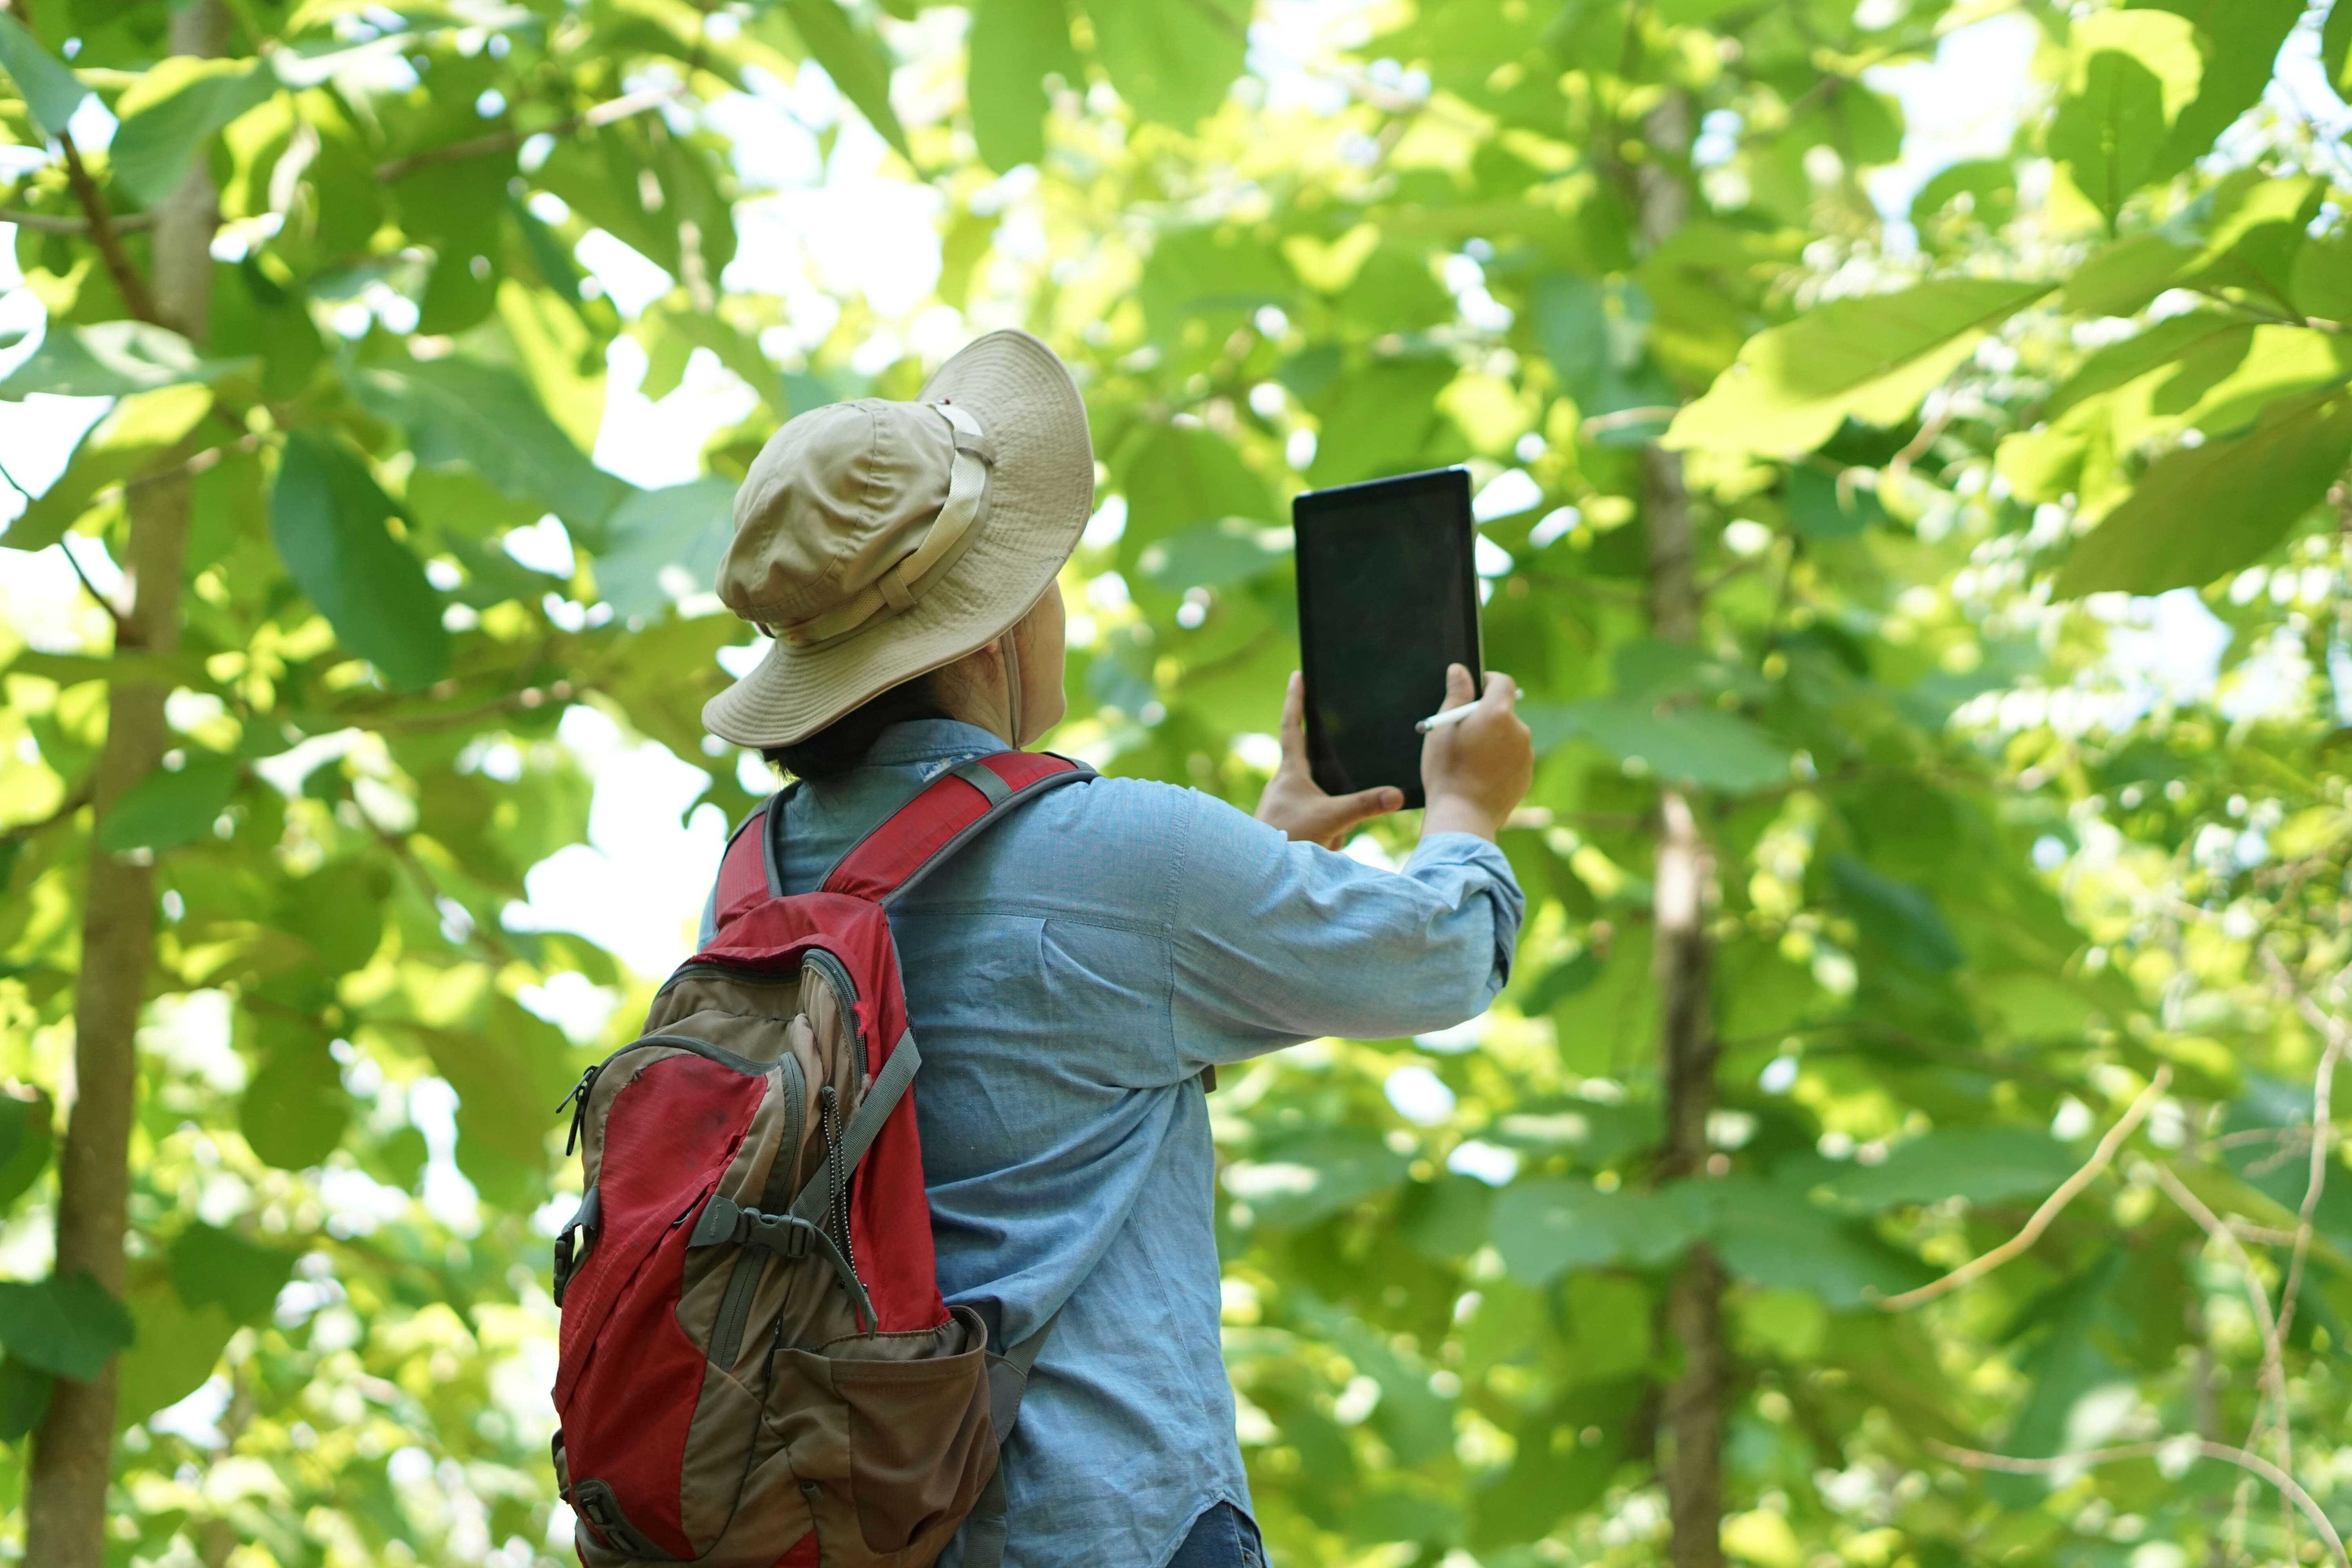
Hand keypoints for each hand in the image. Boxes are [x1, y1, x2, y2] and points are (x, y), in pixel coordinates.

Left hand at [1255, 672, 1405, 849]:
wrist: (1258, 873)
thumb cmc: (1287, 839)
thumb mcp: (1332, 820)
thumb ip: (1366, 806)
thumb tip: (1397, 795)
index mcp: (1290, 772)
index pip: (1292, 727)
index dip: (1296, 700)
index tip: (1296, 675)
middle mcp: (1283, 784)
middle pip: (1316, 773)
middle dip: (1332, 787)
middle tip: (1335, 792)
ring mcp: (1284, 805)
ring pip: (1321, 805)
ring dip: (1329, 824)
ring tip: (1324, 841)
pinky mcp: (1286, 825)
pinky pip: (1318, 825)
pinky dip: (1325, 837)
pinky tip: (1322, 851)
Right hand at [1420, 664, 1532, 841]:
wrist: (1463, 816)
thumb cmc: (1447, 770)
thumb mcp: (1443, 728)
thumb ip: (1456, 694)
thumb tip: (1460, 670)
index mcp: (1498, 713)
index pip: (1503, 682)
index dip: (1489, 681)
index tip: (1475, 689)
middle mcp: (1519, 730)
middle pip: (1505, 712)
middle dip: (1487, 716)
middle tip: (1464, 733)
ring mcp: (1526, 755)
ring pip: (1509, 737)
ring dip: (1494, 740)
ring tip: (1470, 760)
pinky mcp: (1527, 776)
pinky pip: (1514, 759)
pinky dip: (1500, 761)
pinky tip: (1480, 775)